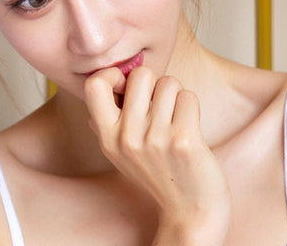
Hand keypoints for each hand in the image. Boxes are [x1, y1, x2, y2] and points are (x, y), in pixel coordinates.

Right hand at [84, 66, 230, 244]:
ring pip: (169, 82)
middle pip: (141, 74)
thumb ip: (108, 119)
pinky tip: (188, 127)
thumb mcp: (120, 151)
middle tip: (159, 104)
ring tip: (175, 119)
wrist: (190, 212)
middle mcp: (127, 137)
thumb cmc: (158, 173)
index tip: (128, 87)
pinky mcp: (183, 140)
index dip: (114, 75)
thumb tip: (102, 82)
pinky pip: (188, 97)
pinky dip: (191, 107)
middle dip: (155, 82)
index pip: (94, 84)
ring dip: (176, 95)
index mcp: (108, 137)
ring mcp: (155, 139)